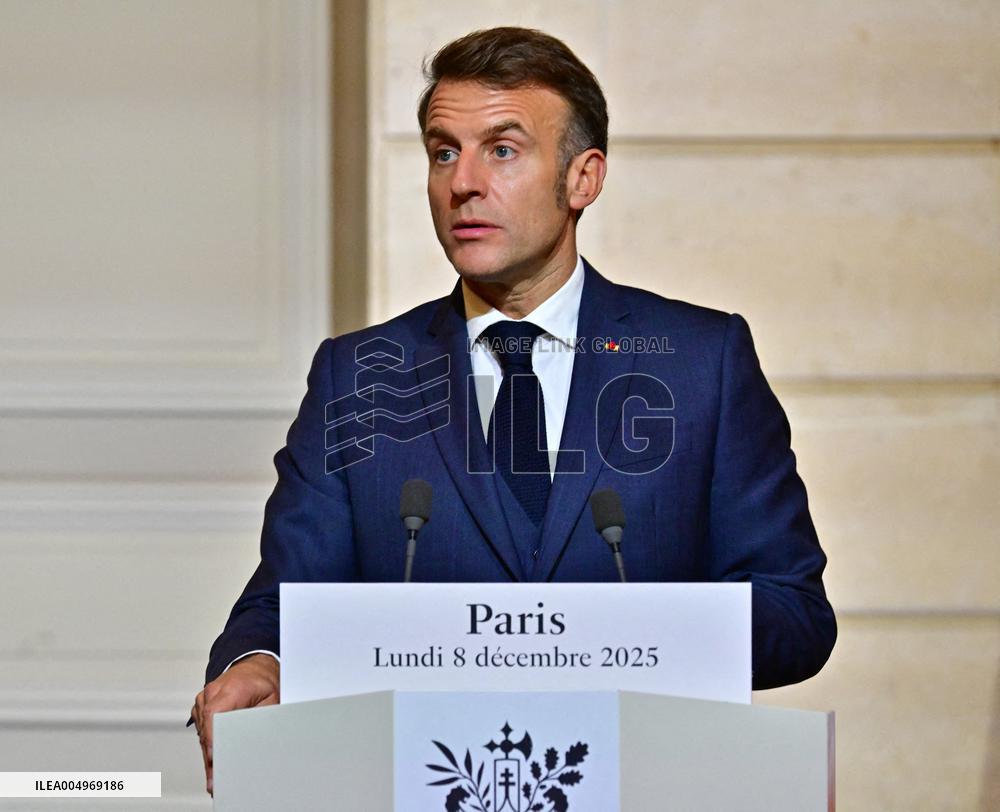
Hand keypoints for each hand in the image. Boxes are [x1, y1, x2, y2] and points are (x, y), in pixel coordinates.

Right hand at [191, 653, 279, 795]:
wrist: (255, 665)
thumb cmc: (264, 680)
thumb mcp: (273, 697)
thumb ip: (262, 718)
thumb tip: (257, 739)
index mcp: (231, 688)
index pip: (214, 715)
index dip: (212, 739)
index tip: (213, 759)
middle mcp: (214, 691)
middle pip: (207, 729)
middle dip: (211, 755)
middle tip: (215, 780)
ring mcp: (205, 698)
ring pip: (203, 731)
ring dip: (209, 751)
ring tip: (215, 774)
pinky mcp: (202, 704)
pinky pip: (203, 727)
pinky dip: (208, 741)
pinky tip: (214, 757)